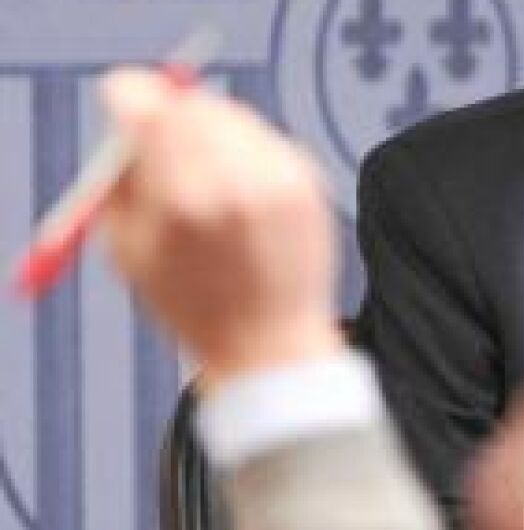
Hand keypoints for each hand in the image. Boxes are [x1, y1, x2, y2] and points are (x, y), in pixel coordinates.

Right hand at [99, 69, 341, 382]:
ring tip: (212, 186)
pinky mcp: (310, 185)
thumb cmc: (193, 305)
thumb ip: (122, 177)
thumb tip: (127, 116)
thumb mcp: (130, 248)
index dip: (131, 99)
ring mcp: (279, 181)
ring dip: (214, 134)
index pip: (147, 105)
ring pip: (234, 117)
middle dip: (173, 116)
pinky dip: (252, 156)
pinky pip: (269, 142)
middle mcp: (235, 183)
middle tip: (168, 144)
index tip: (126, 105)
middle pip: (191, 104)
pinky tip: (248, 200)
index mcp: (181, 200)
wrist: (272, 344)